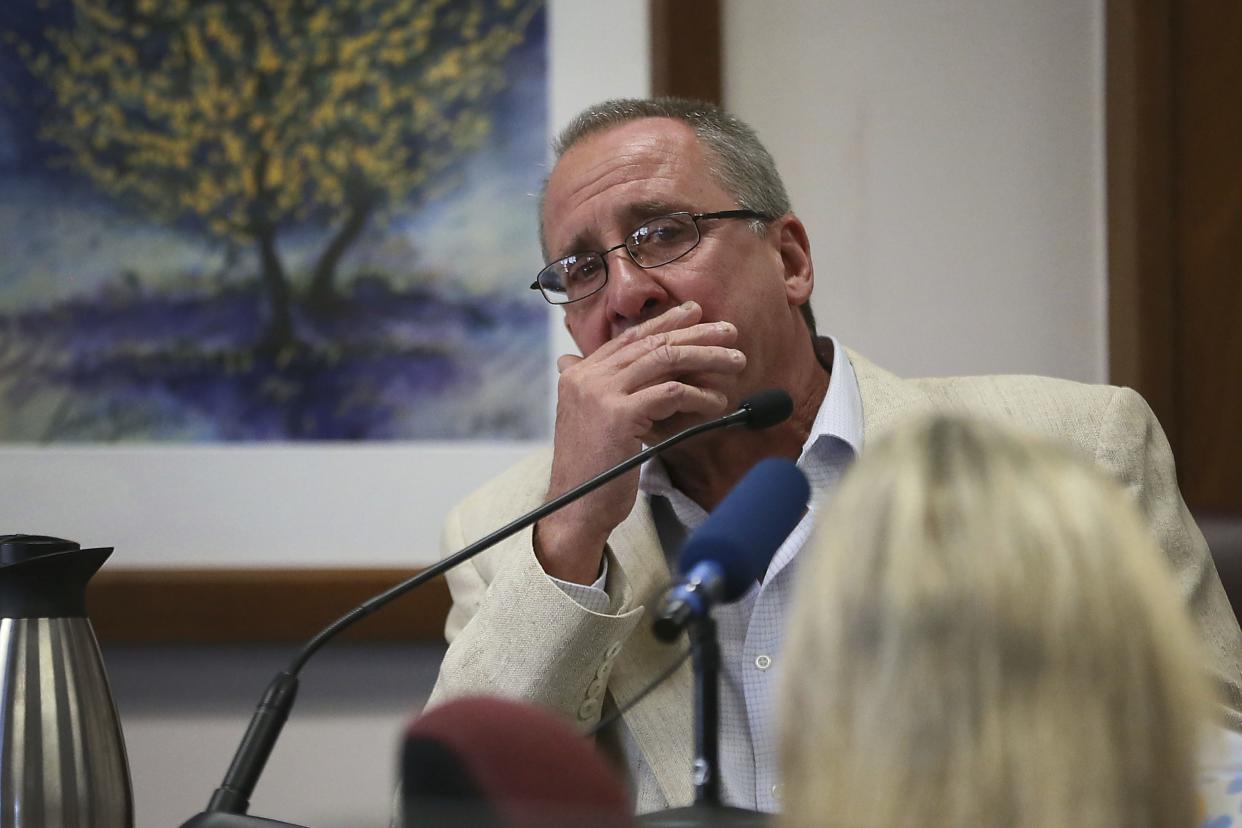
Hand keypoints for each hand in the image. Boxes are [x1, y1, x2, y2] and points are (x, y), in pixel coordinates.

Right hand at [535, 301, 745, 583]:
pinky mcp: (619, 414)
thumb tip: (576, 360)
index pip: (628, 337)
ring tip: (735, 361)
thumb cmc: (590, 472)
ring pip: (664, 360)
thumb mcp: (587, 421)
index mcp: (577, 374)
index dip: (664, 323)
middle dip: (695, 333)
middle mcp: (586, 377)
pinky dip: (699, 395)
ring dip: (706, 357)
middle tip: (728, 330)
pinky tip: (717, 403)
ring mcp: (601, 393)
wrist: (575, 508)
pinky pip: (671, 393)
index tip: (695, 313)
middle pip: (650, 343)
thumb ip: (594, 390)